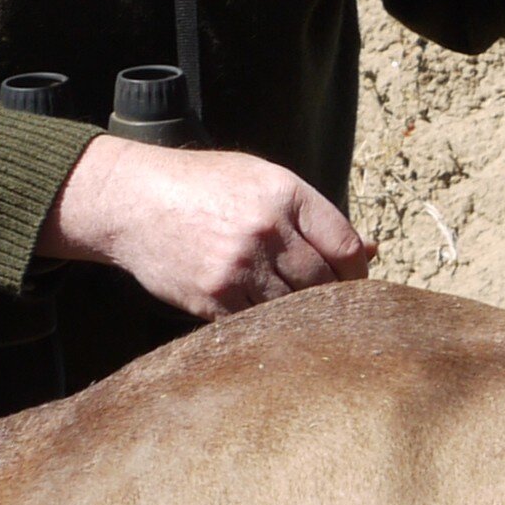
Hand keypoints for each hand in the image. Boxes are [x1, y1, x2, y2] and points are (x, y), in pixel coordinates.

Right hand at [41, 136, 375, 317]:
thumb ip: (316, 216)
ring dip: (298, 314)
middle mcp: (265, 229)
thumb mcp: (262, 180)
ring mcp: (237, 267)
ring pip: (292, 308)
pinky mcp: (211, 298)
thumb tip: (372, 250)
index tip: (354, 283)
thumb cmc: (204, 187)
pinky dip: (263, 324)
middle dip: (330, 296)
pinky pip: (255, 323)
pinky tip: (260, 314)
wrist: (132, 200)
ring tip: (291, 309)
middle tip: (325, 303)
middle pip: (323, 282)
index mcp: (284, 194)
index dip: (357, 272)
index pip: (345, 246)